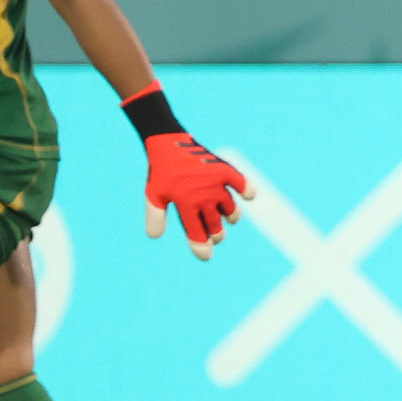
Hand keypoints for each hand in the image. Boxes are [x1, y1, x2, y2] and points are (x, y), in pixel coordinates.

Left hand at [143, 134, 253, 260]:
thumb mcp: (153, 195)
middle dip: (216, 234)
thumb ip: (155, 217)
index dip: (201, 247)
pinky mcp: (224, 170)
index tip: (206, 256)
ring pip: (230, 209)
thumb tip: (155, 236)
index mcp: (186, 204)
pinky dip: (247, 190)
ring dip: (231, 217)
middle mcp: (203, 196)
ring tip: (229, 218)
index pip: (196, 233)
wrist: (169, 143)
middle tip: (216, 236)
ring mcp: (215, 184)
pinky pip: (241, 183)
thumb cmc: (161, 172)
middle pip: (216, 225)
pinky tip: (248, 196)